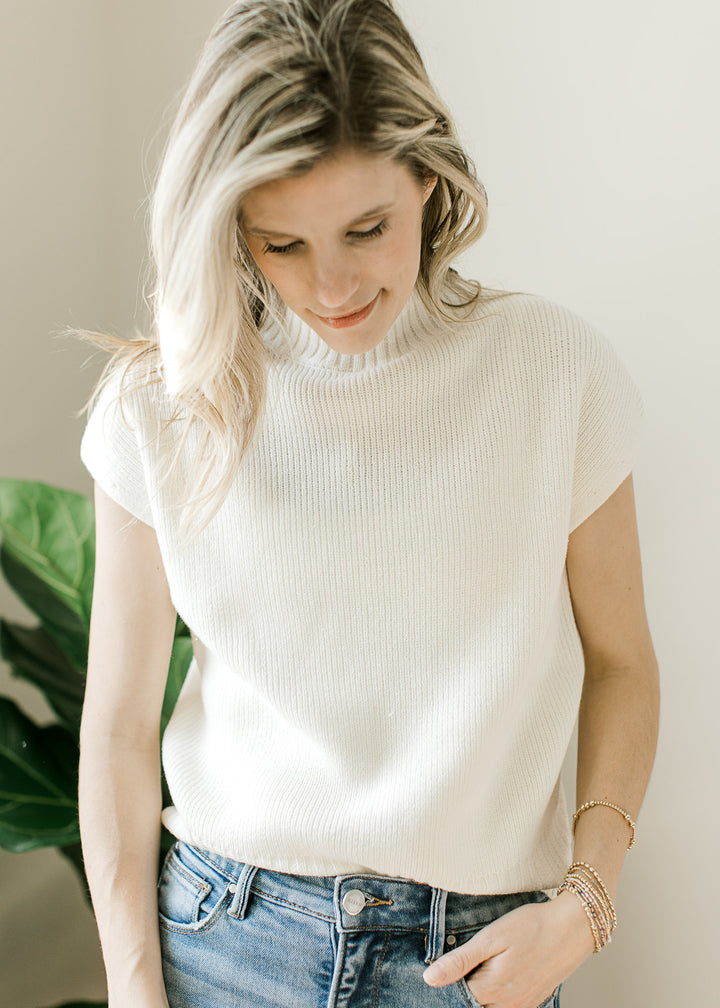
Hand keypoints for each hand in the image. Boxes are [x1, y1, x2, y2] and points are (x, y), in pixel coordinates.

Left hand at [423, 891, 594, 1007]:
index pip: (457, 996)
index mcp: (492, 989)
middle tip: (467, 963)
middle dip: (465, 988)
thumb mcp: (491, 938)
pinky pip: (508, 1005)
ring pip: (491, 1006)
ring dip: (482, 992)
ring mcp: (523, 1005)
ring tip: (484, 965)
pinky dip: (498, 995)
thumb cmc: (532, 927)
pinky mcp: (534, 1001)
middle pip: (475, 1004)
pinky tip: (500, 972)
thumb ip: (459, 961)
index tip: (445, 967)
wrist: (574, 928)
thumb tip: (429, 979)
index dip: (449, 981)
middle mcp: (507, 1005)